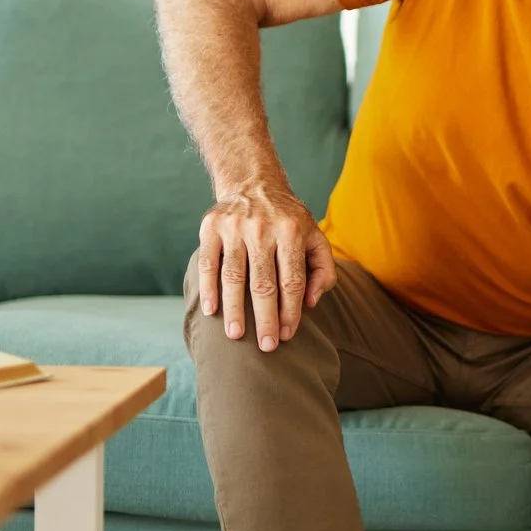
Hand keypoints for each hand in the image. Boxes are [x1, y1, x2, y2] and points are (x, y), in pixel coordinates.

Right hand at [196, 188, 336, 348]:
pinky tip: (212, 311)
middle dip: (266, 319)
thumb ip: (323, 269)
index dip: (291, 312)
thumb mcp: (315, 236)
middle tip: (266, 347)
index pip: (293, 281)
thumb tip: (312, 302)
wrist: (254, 183)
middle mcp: (263, 228)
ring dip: (235, 310)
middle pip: (264, 284)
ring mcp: (234, 226)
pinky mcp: (211, 226)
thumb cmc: (289, 220)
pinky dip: (209, 288)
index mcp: (292, 230)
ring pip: (234, 277)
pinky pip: (207, 263)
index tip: (287, 336)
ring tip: (236, 336)